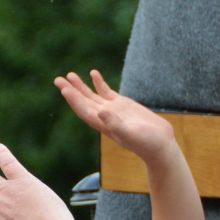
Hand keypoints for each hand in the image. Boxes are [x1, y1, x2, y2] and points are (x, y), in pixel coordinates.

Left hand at [55, 69, 176, 160]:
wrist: (161, 145)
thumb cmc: (148, 144)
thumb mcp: (132, 134)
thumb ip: (116, 124)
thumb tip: (101, 111)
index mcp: (105, 125)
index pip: (84, 111)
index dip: (74, 100)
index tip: (64, 89)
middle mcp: (105, 117)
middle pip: (83, 102)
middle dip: (71, 91)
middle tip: (58, 79)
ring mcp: (113, 110)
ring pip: (93, 96)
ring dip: (81, 86)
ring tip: (70, 75)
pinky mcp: (123, 105)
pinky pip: (107, 92)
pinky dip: (99, 83)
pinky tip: (94, 73)